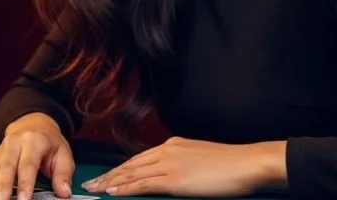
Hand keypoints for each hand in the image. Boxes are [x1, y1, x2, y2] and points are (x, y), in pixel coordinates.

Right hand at [0, 113, 74, 199]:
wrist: (33, 125)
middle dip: (1, 189)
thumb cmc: (49, 144)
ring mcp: (0, 151)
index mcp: (34, 141)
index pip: (28, 164)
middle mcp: (14, 144)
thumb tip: (64, 193)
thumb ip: (63, 173)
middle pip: (5, 168)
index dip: (25, 183)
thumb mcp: (63, 154)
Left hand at [81, 136, 286, 196]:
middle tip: (90, 184)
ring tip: (94, 189)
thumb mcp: (201, 159)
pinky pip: (144, 183)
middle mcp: (167, 150)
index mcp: (173, 145)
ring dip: (111, 182)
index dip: (120, 168)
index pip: (139, 158)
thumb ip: (183, 164)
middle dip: (108, 175)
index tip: (106, 176)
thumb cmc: (230, 165)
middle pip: (130, 164)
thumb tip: (173, 176)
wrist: (246, 163)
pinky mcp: (175, 178)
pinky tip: (113, 192)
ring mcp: (170, 163)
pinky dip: (126, 188)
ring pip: (132, 173)